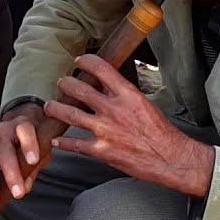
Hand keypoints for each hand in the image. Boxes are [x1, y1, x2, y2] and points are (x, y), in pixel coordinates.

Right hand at [0, 102, 45, 207]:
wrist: (19, 125)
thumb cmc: (35, 137)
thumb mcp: (42, 145)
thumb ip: (35, 164)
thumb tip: (26, 186)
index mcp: (21, 125)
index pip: (24, 132)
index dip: (28, 145)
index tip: (33, 161)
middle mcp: (2, 132)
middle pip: (4, 152)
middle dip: (11, 174)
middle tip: (18, 193)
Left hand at [46, 55, 214, 197]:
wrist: (170, 157)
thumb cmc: (160, 132)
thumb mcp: (144, 103)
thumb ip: (123, 94)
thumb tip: (108, 85)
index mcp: (127, 95)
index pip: (101, 69)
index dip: (85, 61)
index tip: (78, 61)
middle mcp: (113, 110)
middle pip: (79, 89)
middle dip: (65, 84)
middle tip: (61, 83)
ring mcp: (105, 130)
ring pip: (70, 115)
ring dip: (56, 109)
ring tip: (50, 106)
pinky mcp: (102, 151)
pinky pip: (75, 144)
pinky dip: (63, 142)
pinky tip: (56, 139)